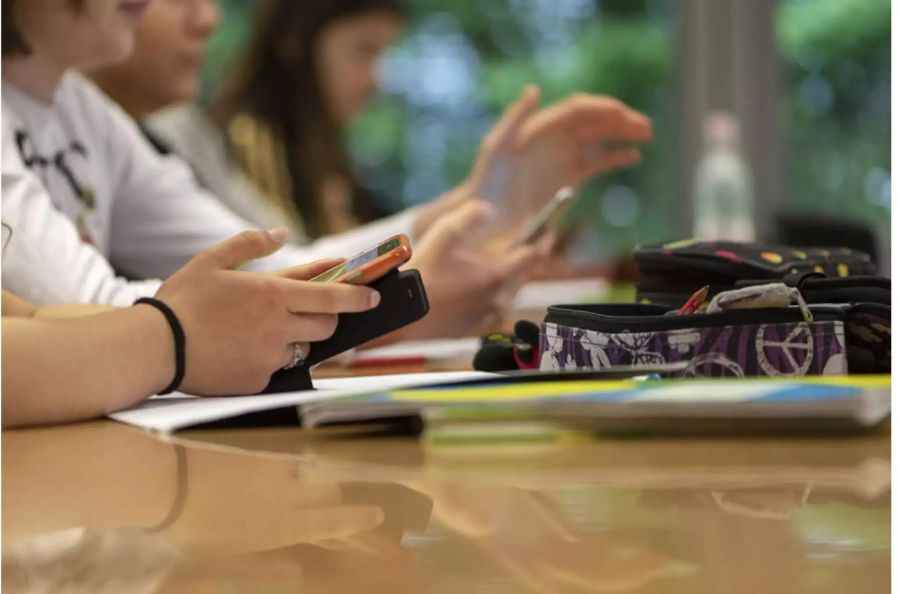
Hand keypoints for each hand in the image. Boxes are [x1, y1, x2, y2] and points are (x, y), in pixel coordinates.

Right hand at [154, 228, 379, 394]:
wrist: (154, 346)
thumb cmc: (182, 300)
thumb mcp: (212, 260)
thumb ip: (250, 243)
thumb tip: (281, 231)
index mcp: (272, 294)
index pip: (332, 295)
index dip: (358, 295)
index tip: (374, 296)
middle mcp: (278, 327)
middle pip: (326, 324)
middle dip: (326, 316)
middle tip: (310, 311)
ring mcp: (270, 356)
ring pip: (304, 349)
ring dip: (295, 339)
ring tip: (262, 330)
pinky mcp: (259, 381)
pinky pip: (279, 369)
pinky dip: (271, 360)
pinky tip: (244, 350)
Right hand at [398, 201, 544, 339]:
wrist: (402, 314)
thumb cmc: (424, 272)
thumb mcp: (444, 232)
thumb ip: (470, 216)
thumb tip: (488, 209)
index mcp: (497, 274)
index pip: (530, 256)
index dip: (539, 242)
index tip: (546, 234)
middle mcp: (498, 299)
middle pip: (521, 278)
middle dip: (521, 264)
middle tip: (515, 252)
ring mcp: (487, 318)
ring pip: (507, 297)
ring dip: (505, 284)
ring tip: (489, 274)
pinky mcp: (473, 331)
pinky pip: (491, 314)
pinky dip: (489, 303)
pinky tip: (472, 295)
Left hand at [466, 87, 652, 228]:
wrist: (486, 214)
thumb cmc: (486, 180)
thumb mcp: (497, 147)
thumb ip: (515, 118)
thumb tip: (534, 89)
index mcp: (541, 127)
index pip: (577, 109)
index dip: (602, 108)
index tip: (623, 114)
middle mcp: (555, 138)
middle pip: (594, 121)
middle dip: (620, 120)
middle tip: (646, 126)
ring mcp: (562, 157)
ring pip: (599, 138)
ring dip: (623, 134)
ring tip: (647, 135)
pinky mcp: (568, 177)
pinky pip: (597, 162)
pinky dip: (616, 157)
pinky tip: (634, 156)